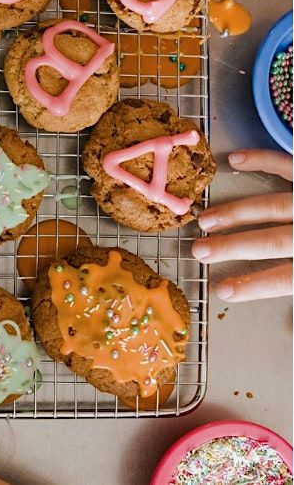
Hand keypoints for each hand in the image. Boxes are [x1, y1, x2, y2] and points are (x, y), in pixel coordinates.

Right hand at [191, 150, 292, 301]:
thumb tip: (290, 324)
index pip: (286, 277)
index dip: (254, 285)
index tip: (222, 290)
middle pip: (271, 242)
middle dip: (232, 247)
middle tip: (199, 251)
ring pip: (271, 207)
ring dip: (234, 213)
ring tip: (205, 220)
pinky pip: (287, 165)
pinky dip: (261, 160)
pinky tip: (234, 161)